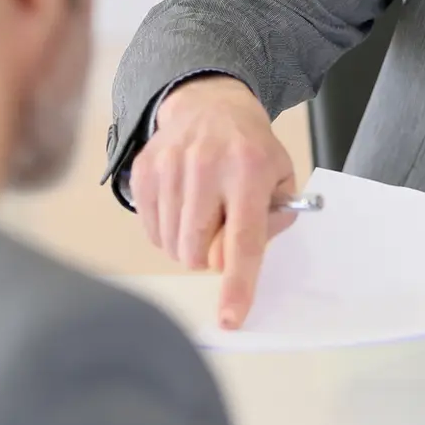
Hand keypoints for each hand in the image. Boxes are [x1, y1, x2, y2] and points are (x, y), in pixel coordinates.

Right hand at [128, 75, 299, 327]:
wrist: (210, 105)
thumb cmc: (250, 151)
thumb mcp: (281, 178)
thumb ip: (272, 222)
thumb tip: (233, 262)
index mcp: (249, 169)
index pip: (243, 239)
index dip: (237, 284)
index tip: (231, 318)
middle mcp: (206, 166)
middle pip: (198, 251)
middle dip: (210, 257)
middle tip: (221, 230)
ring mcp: (170, 167)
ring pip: (172, 246)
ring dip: (188, 245)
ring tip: (202, 213)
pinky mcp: (143, 171)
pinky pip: (151, 231)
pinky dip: (168, 232)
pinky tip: (181, 206)